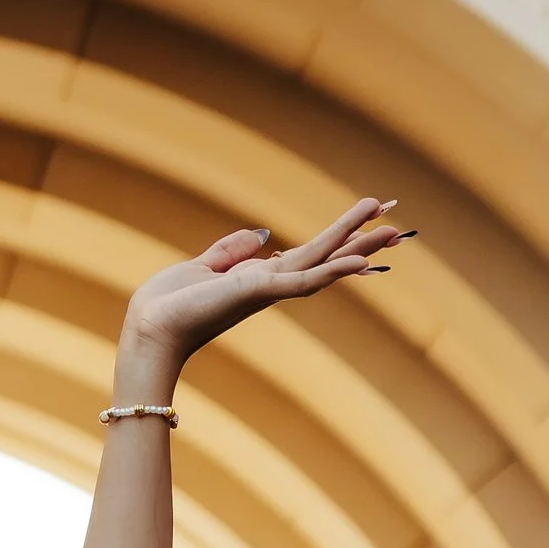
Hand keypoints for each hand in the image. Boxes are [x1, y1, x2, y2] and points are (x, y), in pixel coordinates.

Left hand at [116, 200, 410, 391]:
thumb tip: (263, 234)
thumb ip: (231, 251)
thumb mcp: (201, 266)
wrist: (149, 330)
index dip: (338, 236)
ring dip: (359, 247)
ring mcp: (268, 291)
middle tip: (399, 224)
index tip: (367, 218)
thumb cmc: (168, 305)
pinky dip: (332, 271)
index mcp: (258, 278)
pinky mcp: (259, 292)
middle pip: (326, 256)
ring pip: (324, 263)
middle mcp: (270, 286)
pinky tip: (359, 264)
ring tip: (394, 231)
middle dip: (361, 239)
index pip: (308, 254)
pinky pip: (304, 281)